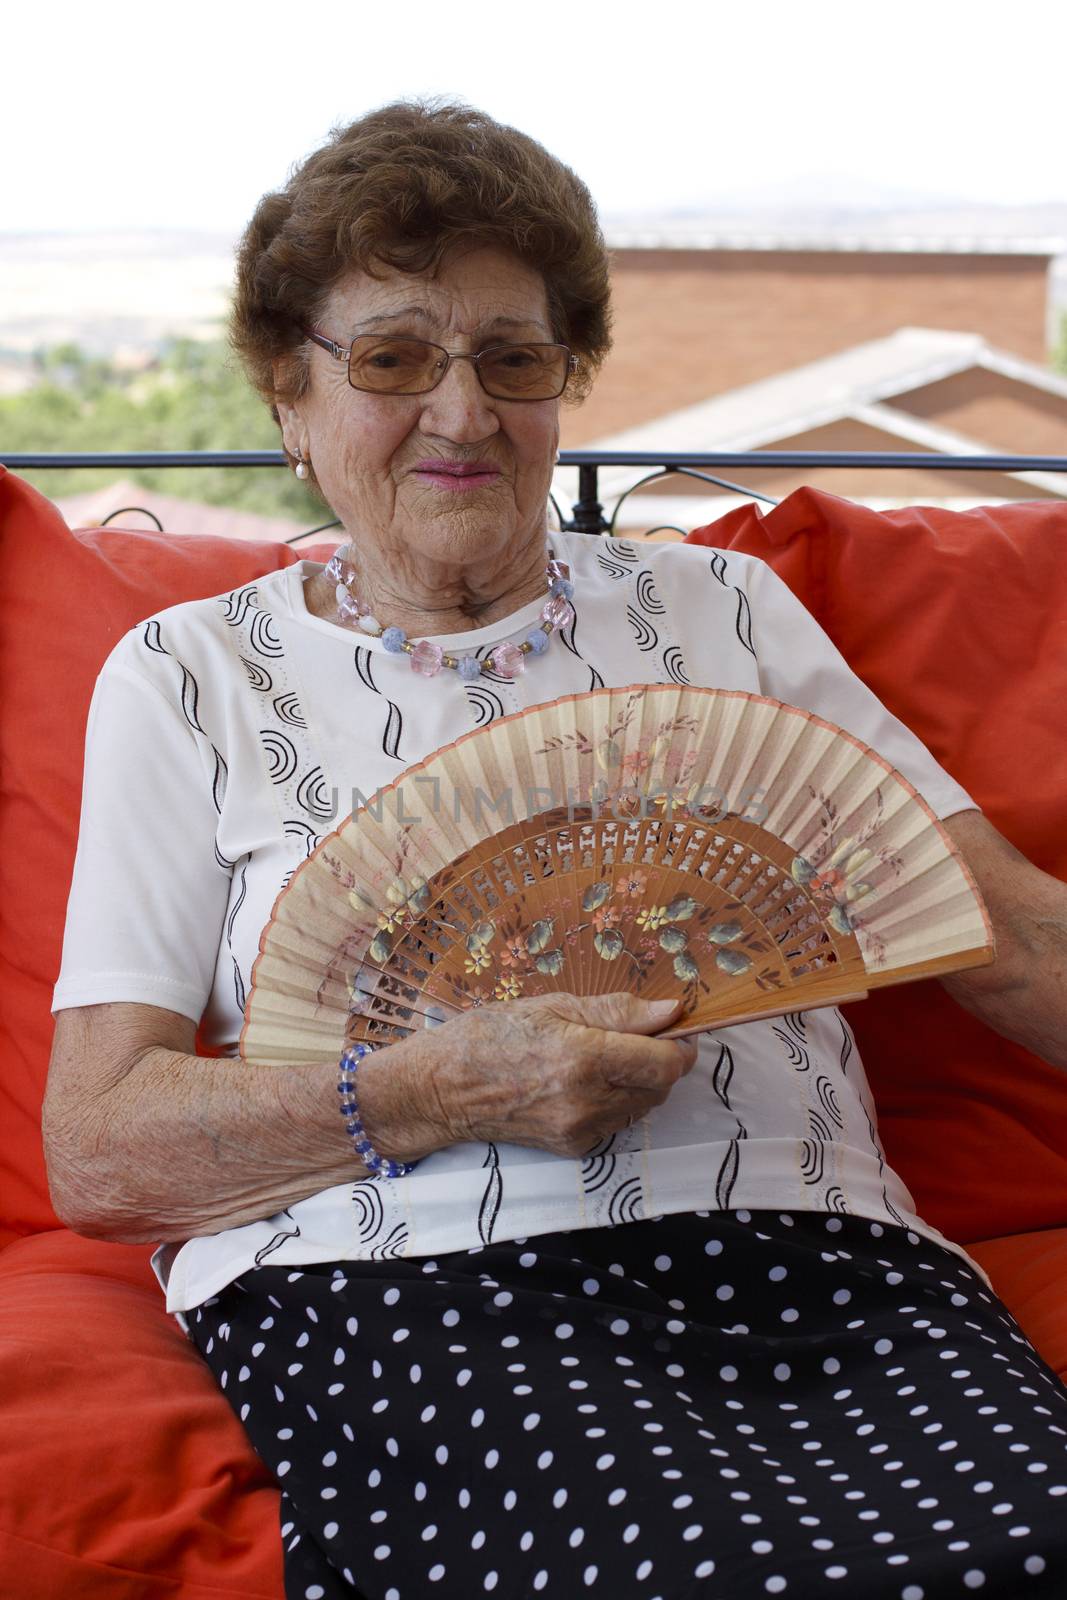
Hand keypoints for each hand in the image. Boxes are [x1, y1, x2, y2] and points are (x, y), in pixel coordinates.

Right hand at [402, 991, 697, 1158]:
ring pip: (643, 1106)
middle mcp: (587, 1102)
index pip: (666, 1064)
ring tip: (598, 1059)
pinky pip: (617, 1122)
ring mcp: (581, 1130)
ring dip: (638, 1082)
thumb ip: (618, 1011)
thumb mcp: (553, 1006)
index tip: (670, 1028)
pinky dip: (614, 1101)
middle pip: (661, 1087)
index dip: (678, 1045)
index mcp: (583, 1058)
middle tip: (629, 1037)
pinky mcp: (574, 1148)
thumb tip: (672, 1011)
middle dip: (658, 1061)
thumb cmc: (491, 1035)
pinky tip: (581, 1084)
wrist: (442, 1089)